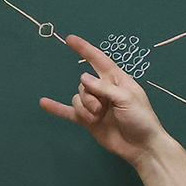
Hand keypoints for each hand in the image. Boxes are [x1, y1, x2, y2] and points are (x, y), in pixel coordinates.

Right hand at [38, 35, 170, 165]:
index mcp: (116, 80)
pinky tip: (43, 103)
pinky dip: (56, 108)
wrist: (141, 147)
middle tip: (101, 109)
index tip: (69, 39)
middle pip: (84, 85)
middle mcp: (104, 91)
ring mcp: (95, 106)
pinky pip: (69, 112)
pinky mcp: (88, 120)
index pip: (98, 60)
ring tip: (97, 118)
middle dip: (88, 96)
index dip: (84, 49)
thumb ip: (104, 88)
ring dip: (84, 109)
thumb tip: (83, 77)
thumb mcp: (127, 99)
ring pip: (77, 99)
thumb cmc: (141, 119)